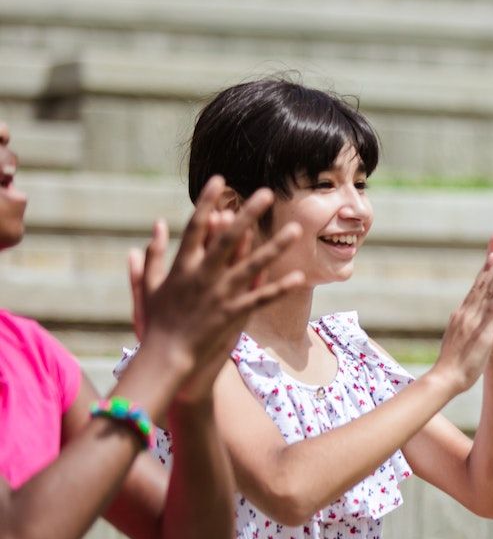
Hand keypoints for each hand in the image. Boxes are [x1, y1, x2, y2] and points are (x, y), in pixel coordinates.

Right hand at [130, 177, 305, 401]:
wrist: (165, 357)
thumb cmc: (157, 322)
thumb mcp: (150, 286)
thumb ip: (153, 254)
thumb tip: (157, 224)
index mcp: (182, 266)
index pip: (195, 226)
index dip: (206, 201)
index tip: (219, 180)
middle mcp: (203, 276)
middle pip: (228, 239)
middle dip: (248, 215)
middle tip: (267, 193)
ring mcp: (220, 295)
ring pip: (251, 265)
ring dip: (274, 247)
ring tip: (295, 229)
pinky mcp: (233, 314)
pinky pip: (260, 298)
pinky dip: (279, 288)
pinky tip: (297, 277)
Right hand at [429, 235, 492, 393]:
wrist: (444, 377)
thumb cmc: (450, 364)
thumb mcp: (455, 338)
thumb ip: (459, 326)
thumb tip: (460, 318)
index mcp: (462, 315)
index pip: (475, 289)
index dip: (484, 272)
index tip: (492, 255)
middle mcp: (467, 313)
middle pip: (481, 284)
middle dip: (492, 264)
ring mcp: (474, 320)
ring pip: (488, 291)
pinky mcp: (483, 330)